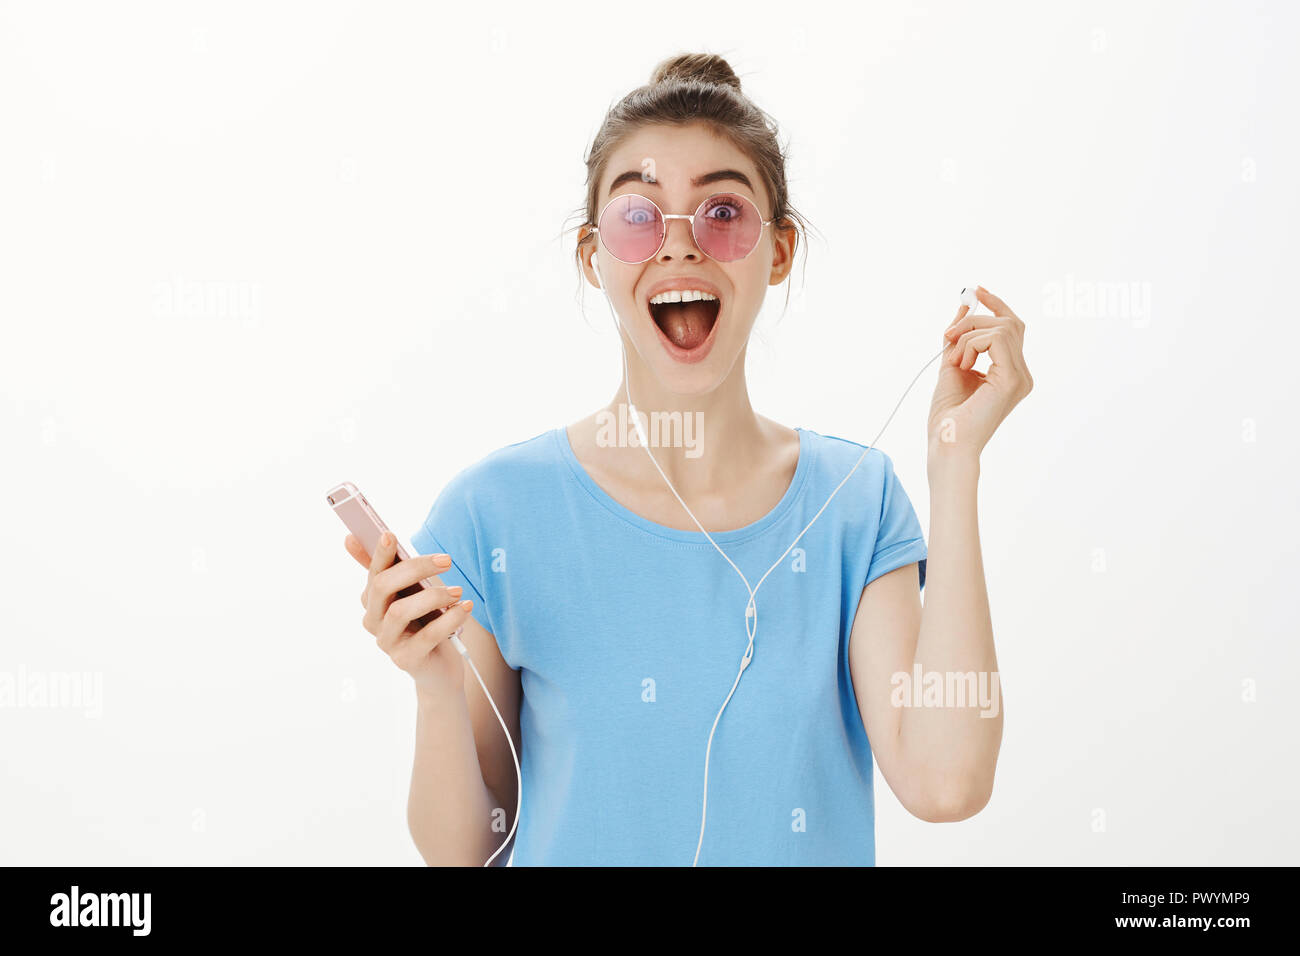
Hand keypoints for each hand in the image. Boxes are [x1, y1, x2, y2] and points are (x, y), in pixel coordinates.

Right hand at [345, 532, 472, 698]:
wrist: (439, 668)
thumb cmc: (426, 623)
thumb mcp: (413, 594)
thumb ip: (394, 568)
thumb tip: (353, 538)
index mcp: (373, 600)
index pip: (374, 572)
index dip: (379, 554)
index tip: (389, 534)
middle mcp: (373, 620)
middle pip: (383, 587)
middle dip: (415, 568)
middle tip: (447, 560)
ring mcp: (387, 642)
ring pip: (400, 611)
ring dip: (433, 596)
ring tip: (459, 591)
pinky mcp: (406, 660)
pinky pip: (427, 636)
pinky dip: (449, 620)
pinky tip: (465, 608)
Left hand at [927, 285, 1033, 461]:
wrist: (946, 444)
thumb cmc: (947, 416)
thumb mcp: (951, 366)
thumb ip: (959, 339)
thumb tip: (963, 306)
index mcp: (1011, 373)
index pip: (1012, 328)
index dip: (996, 305)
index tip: (976, 290)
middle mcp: (1022, 374)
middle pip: (1009, 323)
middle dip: (975, 319)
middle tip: (948, 336)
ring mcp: (1021, 377)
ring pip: (1001, 328)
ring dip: (968, 336)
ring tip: (953, 359)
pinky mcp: (1011, 380)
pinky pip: (993, 339)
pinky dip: (970, 345)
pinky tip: (961, 365)